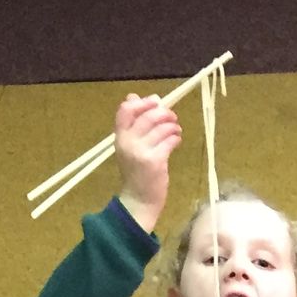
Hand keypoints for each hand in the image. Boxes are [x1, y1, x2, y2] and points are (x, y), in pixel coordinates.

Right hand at [112, 93, 182, 232]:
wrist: (139, 200)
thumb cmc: (136, 173)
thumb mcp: (128, 146)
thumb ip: (132, 124)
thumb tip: (134, 96)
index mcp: (119, 137)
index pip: (125, 110)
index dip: (142, 102)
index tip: (155, 102)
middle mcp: (128, 142)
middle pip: (147, 116)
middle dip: (163, 112)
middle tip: (172, 116)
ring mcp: (142, 152)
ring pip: (161, 128)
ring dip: (172, 125)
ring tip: (176, 128)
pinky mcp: (155, 161)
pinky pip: (169, 141)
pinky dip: (175, 137)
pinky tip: (177, 139)